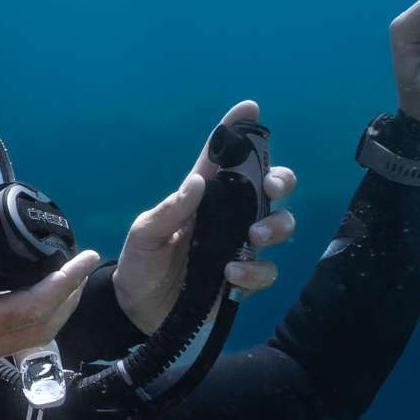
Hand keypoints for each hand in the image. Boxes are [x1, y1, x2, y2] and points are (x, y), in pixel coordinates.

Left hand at [112, 101, 299, 335]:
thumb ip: (170, 210)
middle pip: (268, 187)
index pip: (222, 157)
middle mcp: (226, 216)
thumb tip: (198, 182)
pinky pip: (266, 269)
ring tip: (254, 236)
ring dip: (277, 225)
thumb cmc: (140, 263)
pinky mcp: (243, 277)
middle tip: (273, 187)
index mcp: (201, 197)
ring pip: (279, 224)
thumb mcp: (145, 234)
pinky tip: (230, 275)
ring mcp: (238, 246)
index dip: (237, 130)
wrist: (138, 310)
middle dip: (281, 179)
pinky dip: (255, 271)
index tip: (249, 108)